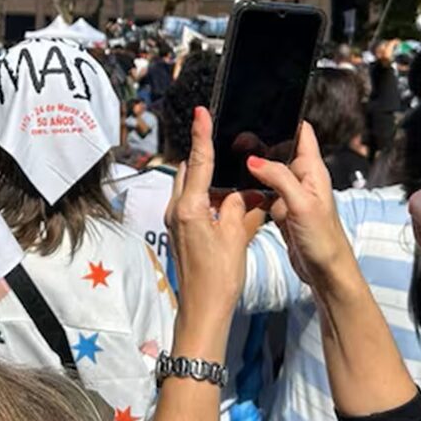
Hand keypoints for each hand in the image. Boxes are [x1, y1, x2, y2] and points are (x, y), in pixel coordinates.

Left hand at [165, 108, 257, 349]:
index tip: (201, 112)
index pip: (199, 162)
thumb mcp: (236, 237)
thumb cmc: (219, 276)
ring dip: (209, 179)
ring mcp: (176, 221)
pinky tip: (228, 201)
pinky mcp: (181, 231)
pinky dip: (208, 196)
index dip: (202, 135)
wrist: (203, 309)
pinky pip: (193, 203)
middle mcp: (177, 210)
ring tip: (232, 174)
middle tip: (225, 142)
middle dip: (206, 156)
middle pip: (190, 171)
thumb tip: (245, 190)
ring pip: (191, 187)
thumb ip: (240, 207)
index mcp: (190, 207)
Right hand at [245, 122, 355, 289]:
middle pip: (280, 149)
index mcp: (313, 170)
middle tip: (235, 138)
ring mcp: (291, 193)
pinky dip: (251, 187)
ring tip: (231, 158)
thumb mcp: (301, 205)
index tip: (263, 111)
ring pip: (269, 170)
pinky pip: (263, 190)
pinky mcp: (282, 209)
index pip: (302, 132)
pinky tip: (237, 187)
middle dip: (259, 141)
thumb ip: (279, 178)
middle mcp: (302, 178)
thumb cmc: (324, 240)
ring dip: (253, 165)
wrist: (326, 271)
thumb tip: (254, 160)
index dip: (285, 119)